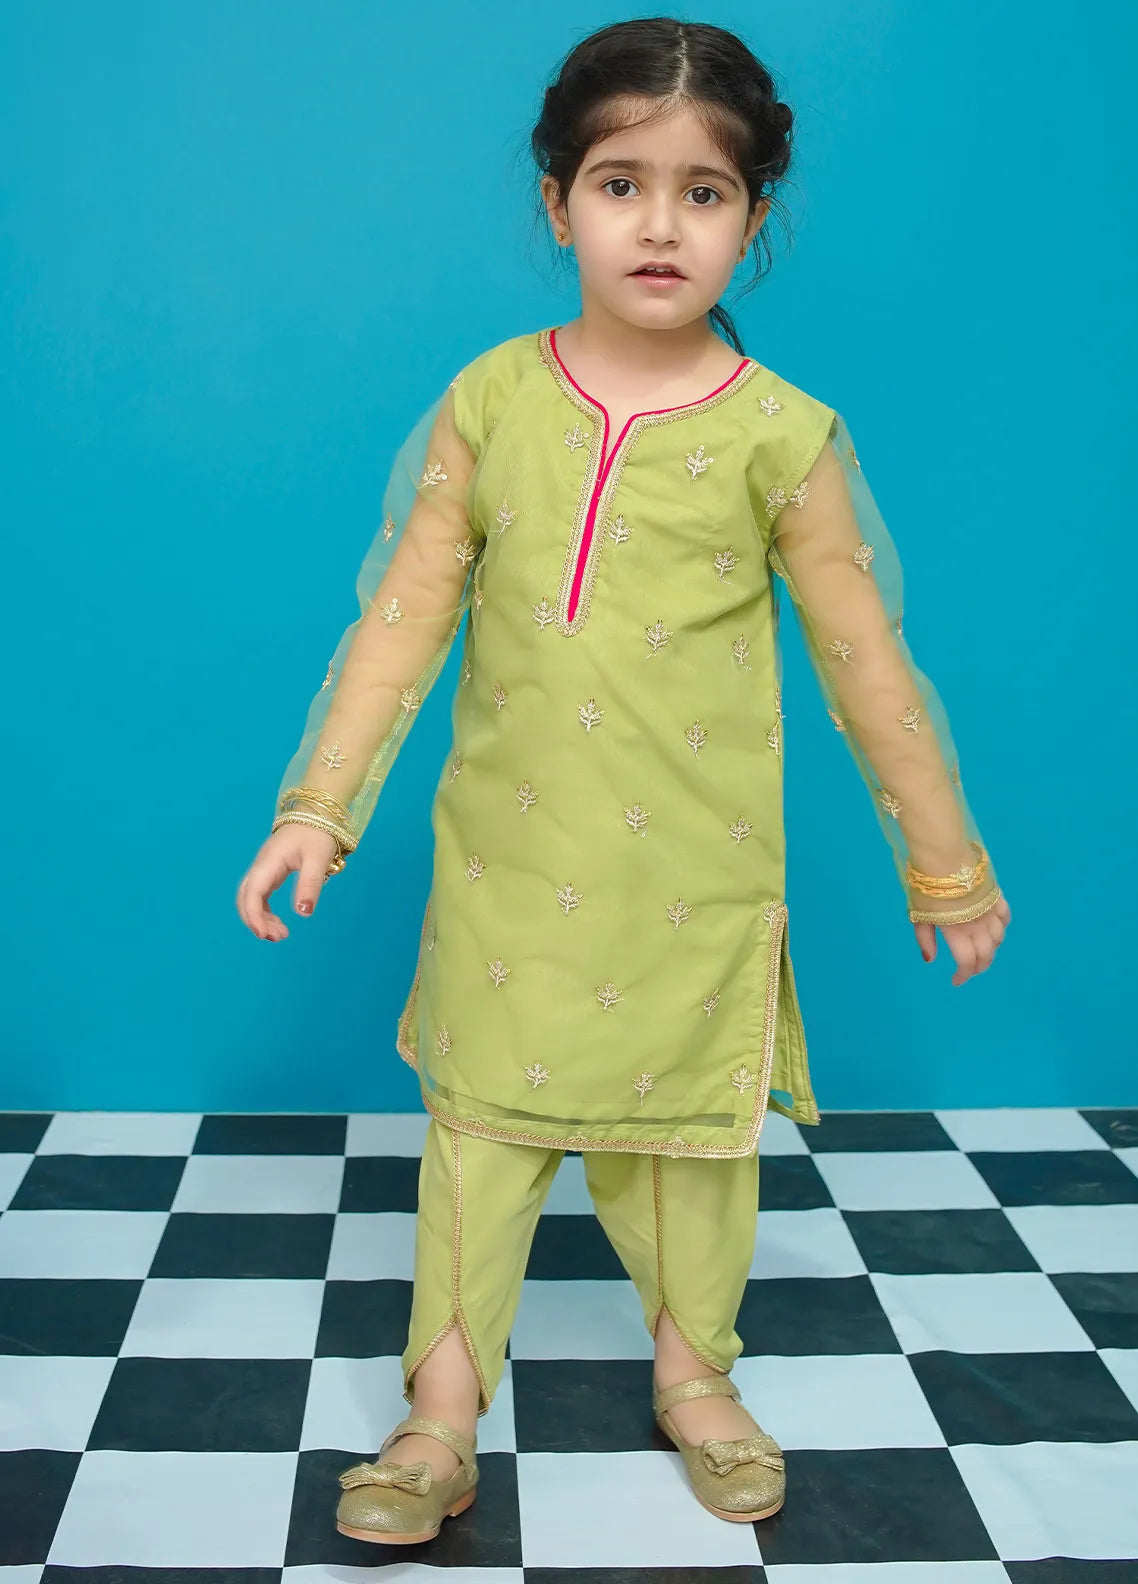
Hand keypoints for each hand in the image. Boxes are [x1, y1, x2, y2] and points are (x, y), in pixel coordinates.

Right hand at [236, 825, 339, 941]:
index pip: (252, 892)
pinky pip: (260, 895)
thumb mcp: (317, 860)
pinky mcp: (271, 871)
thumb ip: (310, 885)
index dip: (254, 916)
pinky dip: (265, 911)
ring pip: (251, 898)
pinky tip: (277, 921)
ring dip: (260, 918)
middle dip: (255, 920)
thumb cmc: (317, 834)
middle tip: (278, 937)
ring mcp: (264, 868)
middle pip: (245, 897)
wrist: (316, 814)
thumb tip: (303, 913)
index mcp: (269, 862)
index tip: (265, 934)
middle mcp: (261, 866)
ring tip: (280, 934)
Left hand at [913, 895, 1010, 986]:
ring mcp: (990, 912)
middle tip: (968, 969)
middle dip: (978, 967)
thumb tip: (930, 960)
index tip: (955, 980)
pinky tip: (994, 929)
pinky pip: (1005, 918)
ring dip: (991, 950)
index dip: (964, 976)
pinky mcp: (997, 898)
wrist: (945, 858)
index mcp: (958, 933)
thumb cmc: (927, 888)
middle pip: (986, 955)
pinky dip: (1001, 929)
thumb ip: (925, 938)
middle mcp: (978, 926)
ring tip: (980, 951)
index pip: (968, 963)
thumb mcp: (919, 915)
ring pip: (998, 939)